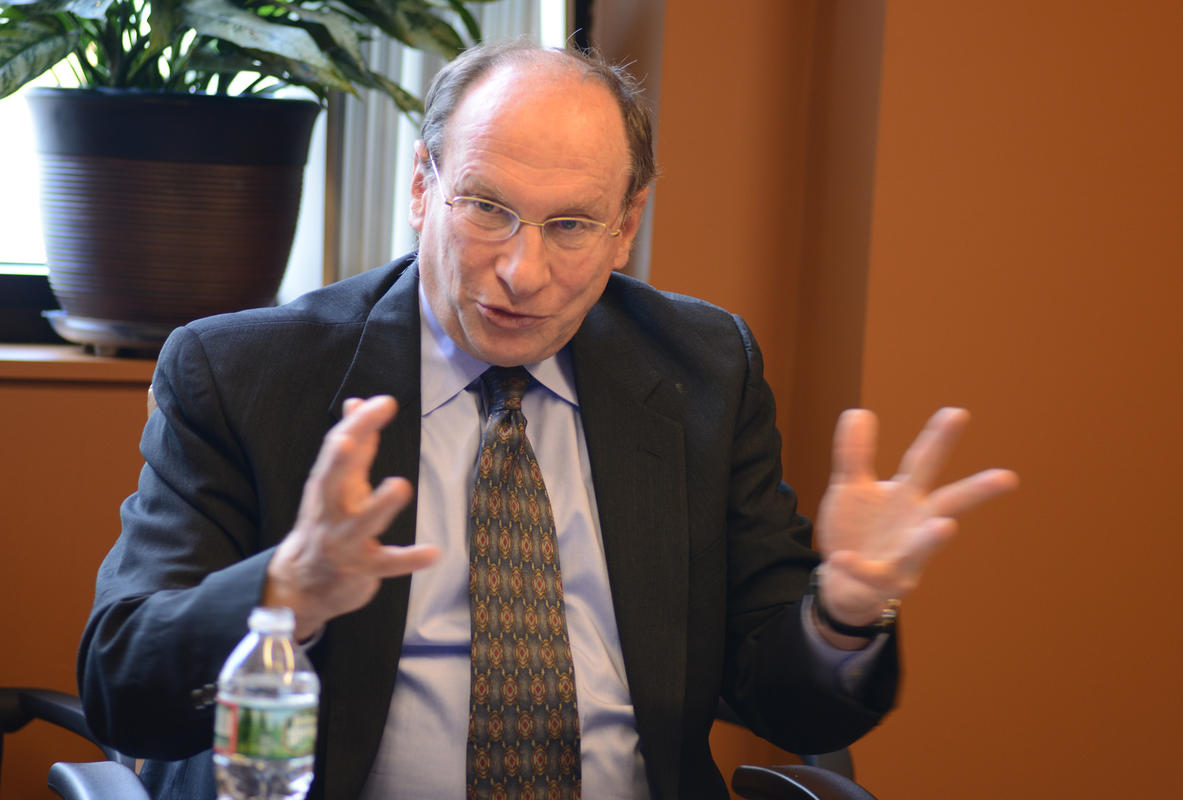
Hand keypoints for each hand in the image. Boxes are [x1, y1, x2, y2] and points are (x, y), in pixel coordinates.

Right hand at [264, 395, 439, 639]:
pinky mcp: (361, 569)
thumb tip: (356, 401)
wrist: (303, 581)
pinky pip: (386, 564)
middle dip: (340, 460)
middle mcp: (331, 510)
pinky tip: (434, 552)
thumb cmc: (328, 521)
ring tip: (401, 485)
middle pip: (331, 481)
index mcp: (327, 485)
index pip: (339, 448)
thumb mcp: (336, 483)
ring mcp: (344, 541)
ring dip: (379, 505)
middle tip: (351, 439)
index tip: (386, 402)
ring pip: (360, 522)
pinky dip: (409, 559)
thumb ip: (353, 445)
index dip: (360, 424)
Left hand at [813, 408, 1017, 640]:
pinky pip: (871, 572)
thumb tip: (857, 411)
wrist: (844, 579)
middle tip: (1007, 477)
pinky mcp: (886, 581)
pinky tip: (842, 557)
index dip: (938, 439)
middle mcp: (916, 523)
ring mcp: (907, 555)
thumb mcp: (849, 487)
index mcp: (908, 495)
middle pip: (949, 503)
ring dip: (934, 538)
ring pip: (924, 547)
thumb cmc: (857, 530)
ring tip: (947, 526)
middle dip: (976, 491)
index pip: (924, 462)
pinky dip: (857, 565)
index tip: (957, 413)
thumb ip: (854, 454)